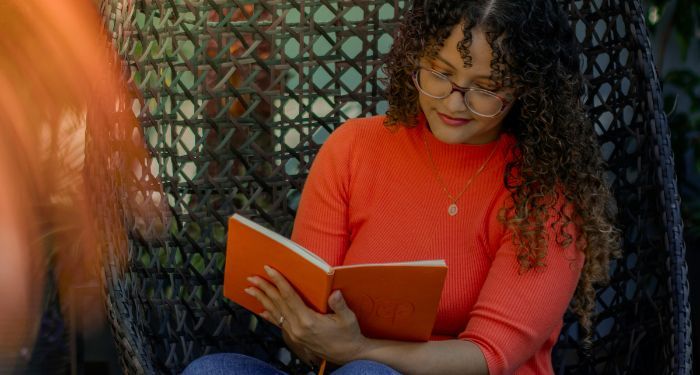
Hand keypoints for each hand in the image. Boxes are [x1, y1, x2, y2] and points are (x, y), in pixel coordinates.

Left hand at [244, 265, 367, 364]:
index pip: (289, 297)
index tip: (269, 270)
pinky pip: (279, 323)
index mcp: (309, 321)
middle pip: (277, 303)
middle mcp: (298, 327)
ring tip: (250, 289)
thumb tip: (334, 293)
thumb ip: (340, 305)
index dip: (278, 282)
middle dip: (264, 288)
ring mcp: (295, 333)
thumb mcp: (348, 319)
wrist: (348, 355)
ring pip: (275, 312)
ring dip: (262, 299)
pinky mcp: (295, 337)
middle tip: (252, 277)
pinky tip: (261, 310)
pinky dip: (269, 315)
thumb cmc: (348, 335)